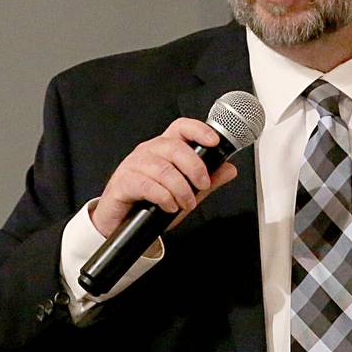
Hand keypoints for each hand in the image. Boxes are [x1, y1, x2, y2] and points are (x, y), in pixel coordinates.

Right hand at [90, 118, 237, 237]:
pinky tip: (169, 206)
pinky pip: (147, 185)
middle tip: (203, 185)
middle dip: (194, 167)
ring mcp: (134, 165)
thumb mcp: (186, 192)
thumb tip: (229, 169)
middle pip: (174, 147)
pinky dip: (163, 197)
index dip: (198, 130)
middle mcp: (149, 152)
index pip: (181, 128)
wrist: (121, 224)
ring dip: (181, 188)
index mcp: (165, 149)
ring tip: (186, 203)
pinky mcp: (123, 183)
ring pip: (163, 168)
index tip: (214, 142)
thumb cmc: (151, 203)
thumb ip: (208, 181)